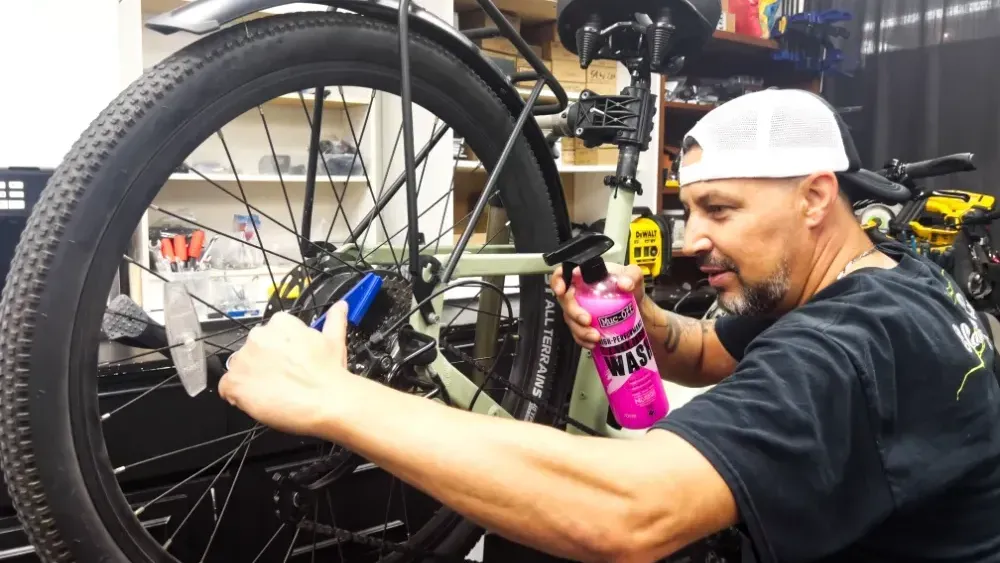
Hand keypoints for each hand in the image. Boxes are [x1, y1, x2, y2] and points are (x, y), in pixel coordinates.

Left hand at [218, 302, 352, 436]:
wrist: (328, 401)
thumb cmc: (330, 374)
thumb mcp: (335, 340)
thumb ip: (333, 320)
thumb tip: (340, 307)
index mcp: (280, 323)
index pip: (267, 336)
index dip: (276, 353)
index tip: (287, 363)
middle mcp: (258, 336)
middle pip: (251, 352)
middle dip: (262, 365)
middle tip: (282, 380)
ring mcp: (245, 359)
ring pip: (238, 369)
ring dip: (250, 380)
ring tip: (272, 392)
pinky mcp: (235, 383)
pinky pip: (226, 388)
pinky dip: (237, 397)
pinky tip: (257, 402)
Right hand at [550, 263, 644, 348]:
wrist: (636, 307)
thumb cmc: (630, 286)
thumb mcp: (633, 275)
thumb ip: (631, 275)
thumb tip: (625, 284)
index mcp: (585, 275)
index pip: (563, 273)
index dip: (557, 280)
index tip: (562, 290)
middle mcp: (578, 291)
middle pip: (564, 300)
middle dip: (573, 312)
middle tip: (586, 320)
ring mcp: (579, 308)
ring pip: (569, 319)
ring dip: (579, 330)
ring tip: (595, 336)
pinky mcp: (582, 323)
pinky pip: (576, 333)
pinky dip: (583, 339)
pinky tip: (593, 343)